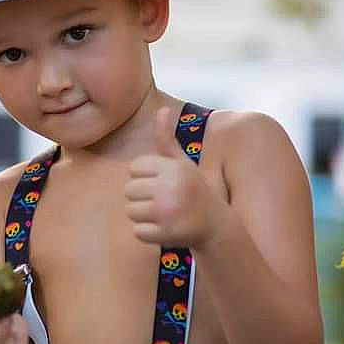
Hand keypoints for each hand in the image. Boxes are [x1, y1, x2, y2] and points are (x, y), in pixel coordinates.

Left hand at [124, 106, 225, 247]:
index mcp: (173, 168)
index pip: (133, 168)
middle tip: (163, 201)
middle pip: (129, 190)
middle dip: (142, 197)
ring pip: (131, 211)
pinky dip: (148, 233)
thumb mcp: (182, 163)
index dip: (144, 177)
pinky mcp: (166, 233)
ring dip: (144, 216)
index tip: (162, 183)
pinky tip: (165, 228)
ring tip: (164, 213)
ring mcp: (168, 212)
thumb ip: (167, 139)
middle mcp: (171, 188)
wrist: (215, 225)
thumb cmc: (194, 189)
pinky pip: (138, 231)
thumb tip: (161, 109)